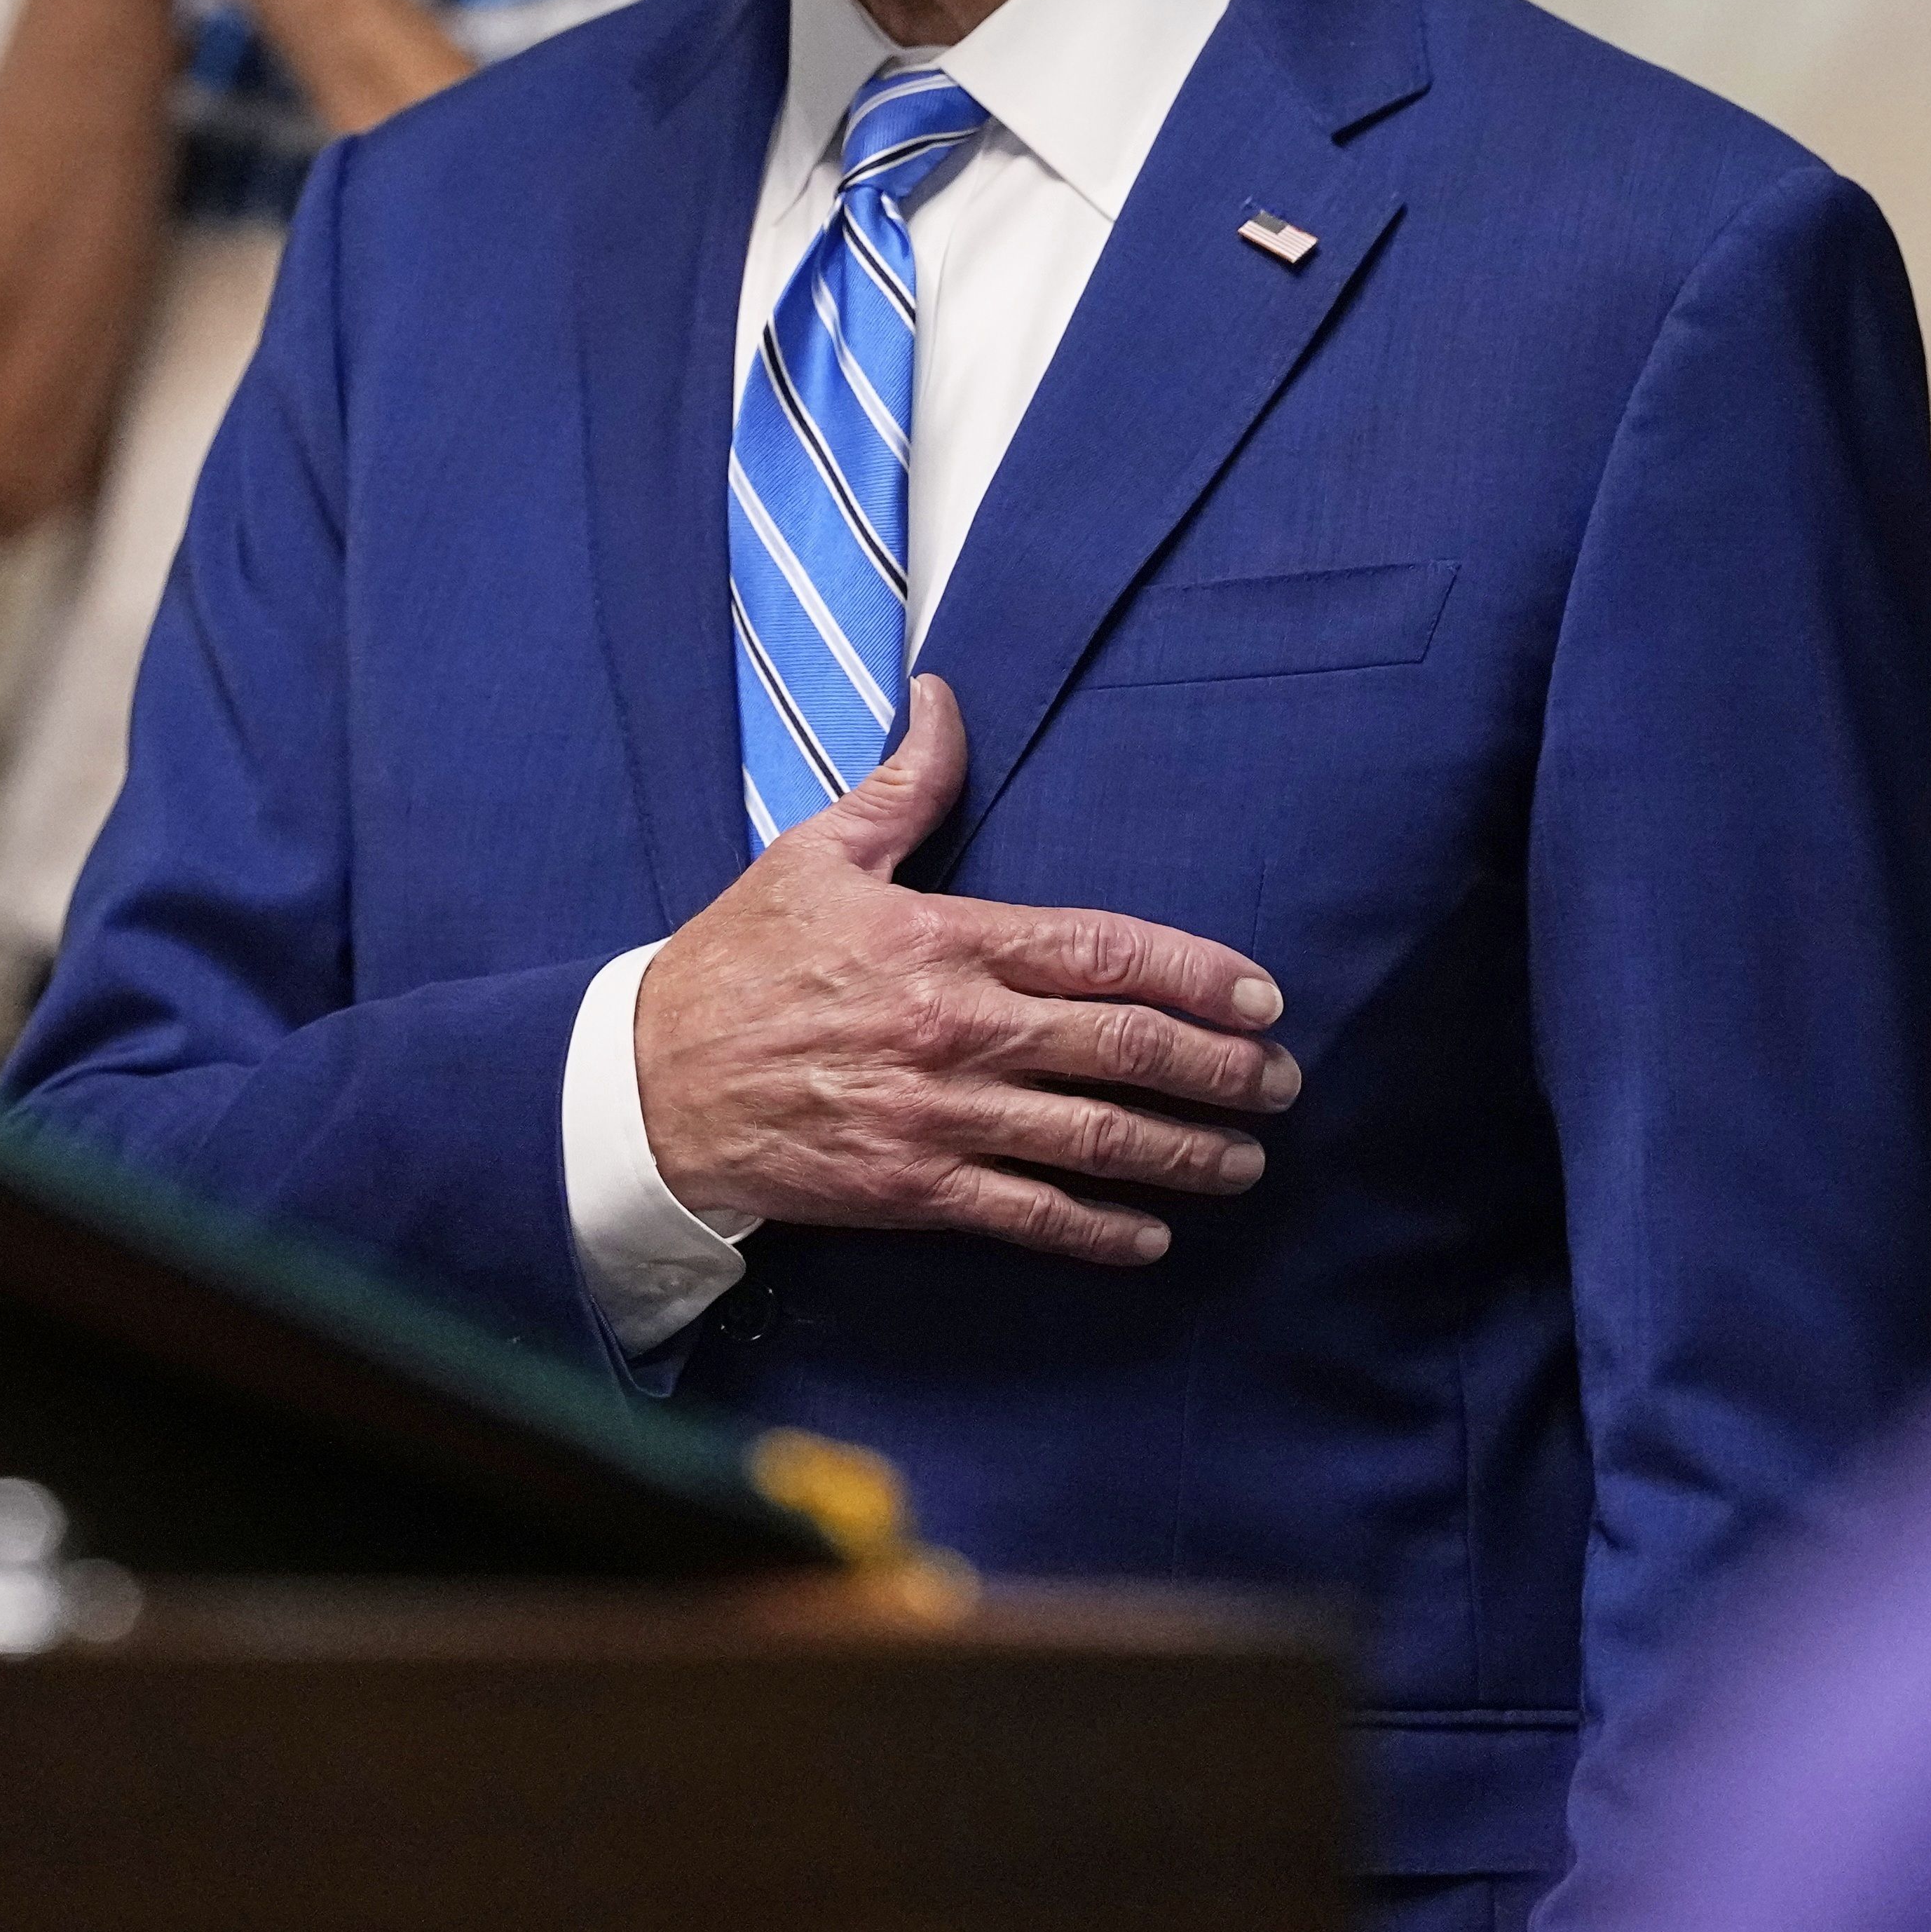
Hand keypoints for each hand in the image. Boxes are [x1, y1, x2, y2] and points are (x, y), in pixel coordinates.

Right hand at [634, 678, 1301, 1264]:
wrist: (649, 1084)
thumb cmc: (736, 963)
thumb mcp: (816, 855)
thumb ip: (902, 785)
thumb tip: (943, 696)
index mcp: (945, 940)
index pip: (1103, 952)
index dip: (1196, 975)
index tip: (1261, 996)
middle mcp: (958, 1030)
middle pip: (1123, 1049)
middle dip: (1219, 1070)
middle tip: (1281, 1082)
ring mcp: (939, 1117)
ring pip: (1094, 1138)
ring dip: (1184, 1153)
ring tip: (1245, 1161)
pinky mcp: (912, 1188)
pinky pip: (1029, 1215)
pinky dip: (1099, 1229)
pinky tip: (1153, 1235)